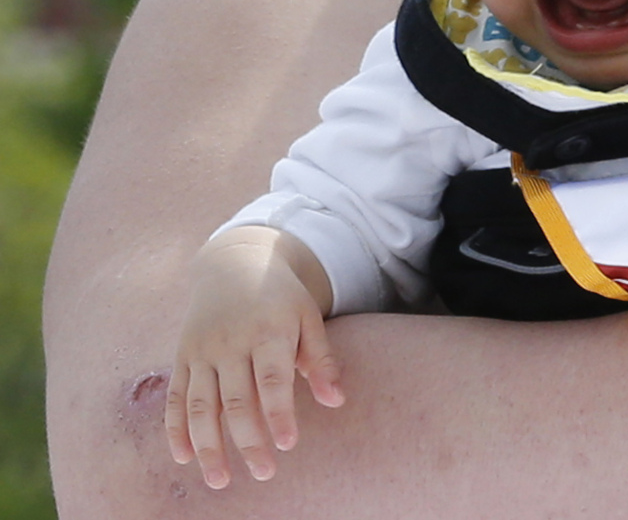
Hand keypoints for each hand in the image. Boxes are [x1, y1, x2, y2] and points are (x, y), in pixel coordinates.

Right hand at [165, 229, 344, 488]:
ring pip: (200, 406)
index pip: (272, 380)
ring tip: (220, 480)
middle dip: (248, 440)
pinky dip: (175, 429)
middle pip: (235, 400)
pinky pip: (174, 397)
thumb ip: (321, 359)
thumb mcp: (307, 317)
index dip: (279, 413)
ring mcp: (201, 350)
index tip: (289, 445)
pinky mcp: (182, 356)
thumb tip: (336, 401)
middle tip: (265, 473)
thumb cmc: (281, 297)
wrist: (234, 262)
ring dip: (208, 446)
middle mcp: (229, 342)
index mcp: (267, 330)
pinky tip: (183, 458)